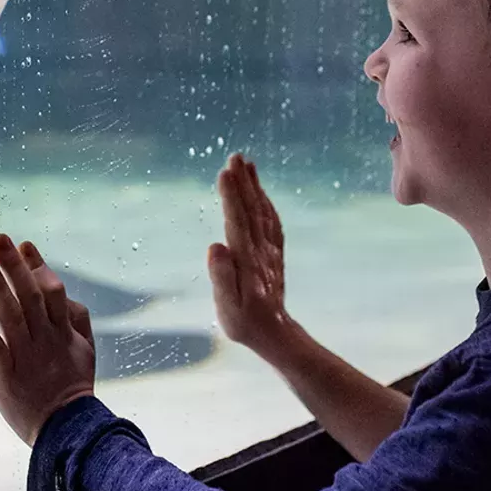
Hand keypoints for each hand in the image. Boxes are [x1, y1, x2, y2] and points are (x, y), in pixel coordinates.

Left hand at [0, 233, 95, 445]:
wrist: (66, 432)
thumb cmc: (72, 387)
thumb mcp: (84, 350)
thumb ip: (75, 318)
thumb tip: (61, 288)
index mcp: (63, 331)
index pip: (52, 290)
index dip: (37, 266)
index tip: (23, 244)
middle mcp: (45, 339)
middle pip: (31, 295)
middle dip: (15, 266)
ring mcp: (27, 357)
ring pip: (12, 315)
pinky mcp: (8, 376)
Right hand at [208, 153, 292, 359]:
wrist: (275, 333)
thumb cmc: (245, 322)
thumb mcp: (228, 308)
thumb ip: (221, 277)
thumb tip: (215, 246)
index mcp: (247, 260)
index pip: (237, 221)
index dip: (231, 196)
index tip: (224, 172)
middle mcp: (260, 250)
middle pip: (251, 209)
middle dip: (242, 182)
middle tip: (235, 157)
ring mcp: (270, 250)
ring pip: (262, 211)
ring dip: (254, 186)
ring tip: (246, 164)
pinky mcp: (273, 252)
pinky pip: (270, 220)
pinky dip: (264, 201)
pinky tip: (260, 191)